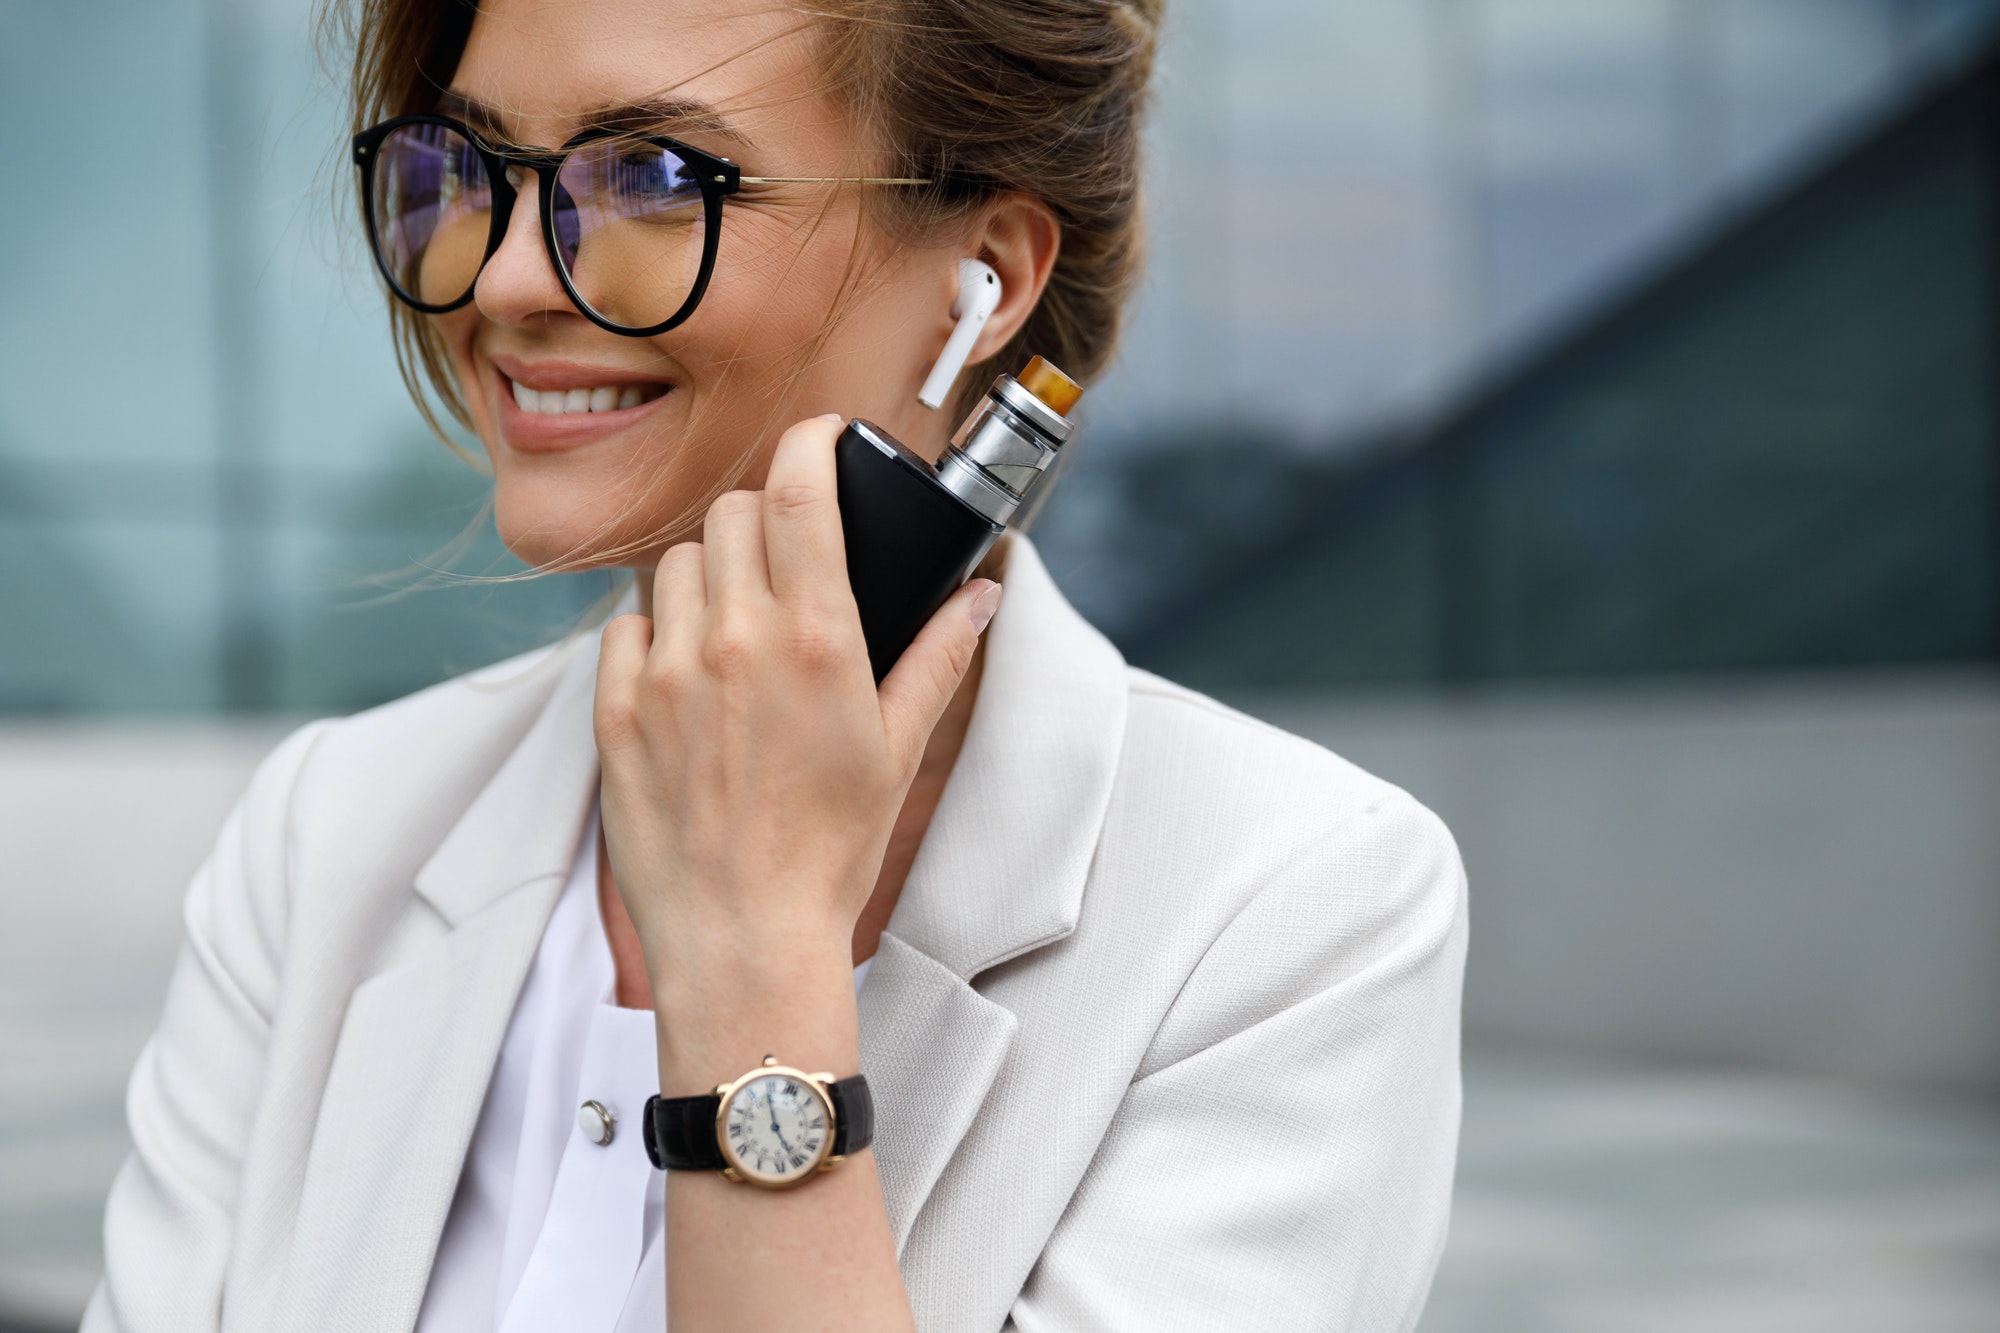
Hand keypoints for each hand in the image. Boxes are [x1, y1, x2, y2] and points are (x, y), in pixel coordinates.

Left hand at [593, 415, 999, 1088]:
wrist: (743, 937)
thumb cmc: (830, 850)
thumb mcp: (898, 750)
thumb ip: (938, 658)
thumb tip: (980, 597)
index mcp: (817, 640)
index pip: (799, 492)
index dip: (809, 444)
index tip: (820, 439)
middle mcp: (735, 640)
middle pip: (733, 512)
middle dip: (763, 516)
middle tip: (786, 556)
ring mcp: (667, 673)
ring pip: (676, 562)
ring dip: (709, 572)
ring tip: (735, 624)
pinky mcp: (615, 710)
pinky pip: (626, 626)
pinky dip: (657, 631)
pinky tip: (687, 675)